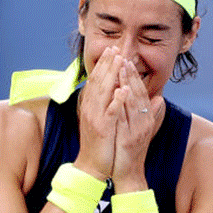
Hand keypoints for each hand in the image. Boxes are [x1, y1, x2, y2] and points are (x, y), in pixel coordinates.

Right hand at [73, 46, 119, 178]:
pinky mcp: (102, 128)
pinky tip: (122, 89)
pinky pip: (110, 112)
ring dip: (111, 74)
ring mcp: (95, 117)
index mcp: (91, 105)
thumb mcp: (103, 119)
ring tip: (119, 59)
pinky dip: (116, 100)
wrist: (93, 165)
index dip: (103, 64)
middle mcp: (90, 108)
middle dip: (107, 63)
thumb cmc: (100, 143)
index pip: (96, 80)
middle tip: (114, 47)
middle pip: (98, 81)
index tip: (111, 50)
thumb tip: (116, 89)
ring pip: (103, 91)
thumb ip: (109, 103)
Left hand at [109, 57, 164, 189]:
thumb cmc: (133, 153)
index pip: (141, 93)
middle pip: (138, 94)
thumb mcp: (142, 130)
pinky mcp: (129, 139)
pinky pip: (125, 118)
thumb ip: (149, 114)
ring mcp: (137, 131)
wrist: (129, 175)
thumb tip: (159, 99)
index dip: (134, 77)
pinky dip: (123, 105)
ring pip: (133, 103)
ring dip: (127, 84)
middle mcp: (144, 123)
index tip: (127, 61)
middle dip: (130, 75)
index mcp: (145, 119)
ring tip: (120, 68)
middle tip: (123, 57)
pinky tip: (119, 93)